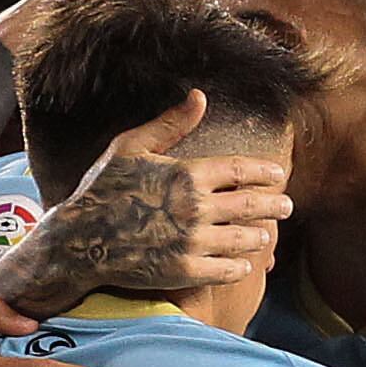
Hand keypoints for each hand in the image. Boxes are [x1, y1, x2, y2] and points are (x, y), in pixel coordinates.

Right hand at [0, 93, 289, 302]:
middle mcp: (195, 208)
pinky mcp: (185, 271)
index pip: (241, 171)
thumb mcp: (131, 147)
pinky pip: (228, 270)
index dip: (265, 172)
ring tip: (265, 235)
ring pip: (246, 239)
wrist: (79, 240)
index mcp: (187, 174)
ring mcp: (192, 241)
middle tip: (286, 207)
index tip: (278, 175)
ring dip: (261, 236)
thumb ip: (170, 124)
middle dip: (275, 206)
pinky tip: (244, 263)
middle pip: (252, 206)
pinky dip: (241, 266)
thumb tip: (199, 96)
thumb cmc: (103, 189)